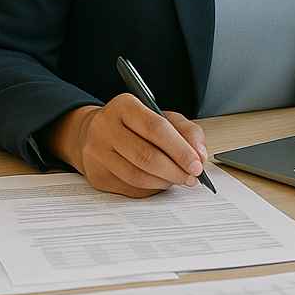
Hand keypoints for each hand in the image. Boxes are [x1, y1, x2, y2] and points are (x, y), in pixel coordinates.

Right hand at [46, 94, 207, 197]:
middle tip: (192, 177)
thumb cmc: (133, 124)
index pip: (155, 128)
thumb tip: (199, 155)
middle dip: (175, 170)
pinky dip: (150, 189)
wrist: (94, 132)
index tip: (197, 164)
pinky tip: (159, 182)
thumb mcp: (161, 116)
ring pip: (138, 176)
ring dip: (164, 182)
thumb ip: (186, 131)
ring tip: (177, 179)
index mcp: (124, 106)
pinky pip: (129, 189)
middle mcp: (105, 127)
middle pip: (146, 156)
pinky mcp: (96, 175)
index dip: (180, 149)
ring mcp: (97, 153)